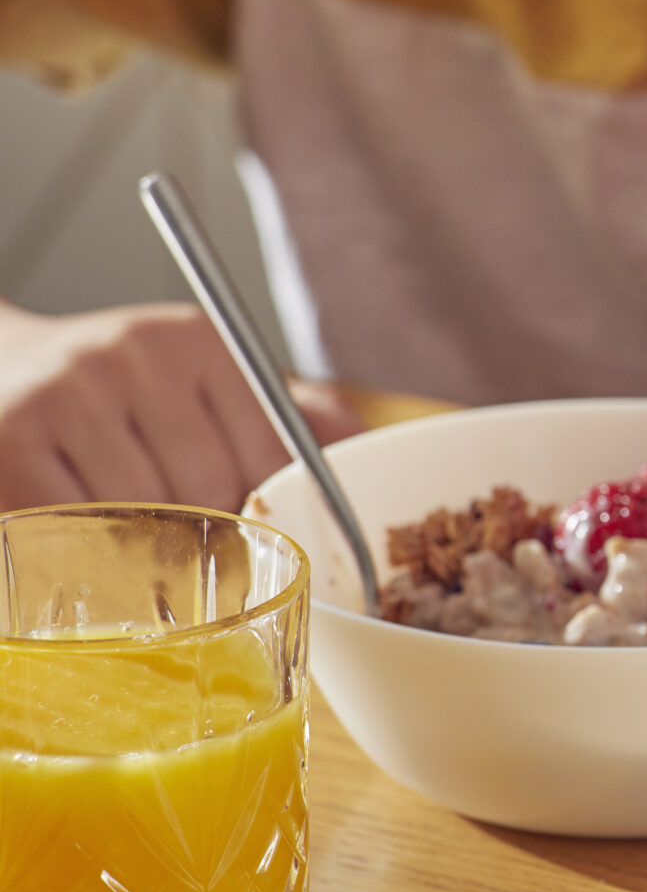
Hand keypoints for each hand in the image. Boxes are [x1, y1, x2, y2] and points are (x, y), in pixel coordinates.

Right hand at [0, 300, 357, 514]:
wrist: (2, 364)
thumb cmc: (119, 390)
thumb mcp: (206, 378)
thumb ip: (285, 413)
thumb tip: (366, 449)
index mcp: (203, 343)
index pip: (271, 455)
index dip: (265, 511)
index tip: (253, 535)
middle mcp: (139, 355)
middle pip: (209, 489)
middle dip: (204, 534)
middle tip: (185, 547)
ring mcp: (71, 392)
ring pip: (143, 514)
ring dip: (142, 547)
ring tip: (132, 539)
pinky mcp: (11, 437)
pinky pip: (72, 524)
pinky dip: (83, 549)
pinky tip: (83, 538)